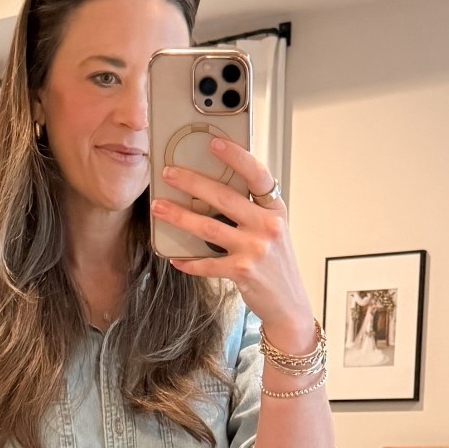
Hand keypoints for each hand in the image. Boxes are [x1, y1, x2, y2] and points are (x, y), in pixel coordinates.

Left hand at [150, 135, 315, 345]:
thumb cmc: (276, 264)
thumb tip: (214, 191)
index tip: (214, 143)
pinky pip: (208, 263)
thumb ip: (252, 210)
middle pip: (224, 197)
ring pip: (209, 227)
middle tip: (169, 173)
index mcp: (275, 209)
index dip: (236, 156)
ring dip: (180, 217)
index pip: (257, 174)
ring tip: (160, 208)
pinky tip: (175, 258)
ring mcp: (255, 249)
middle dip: (192, 182)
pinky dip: (190, 262)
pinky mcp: (243, 271)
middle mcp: (267, 225)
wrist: (289, 304)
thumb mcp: (272, 230)